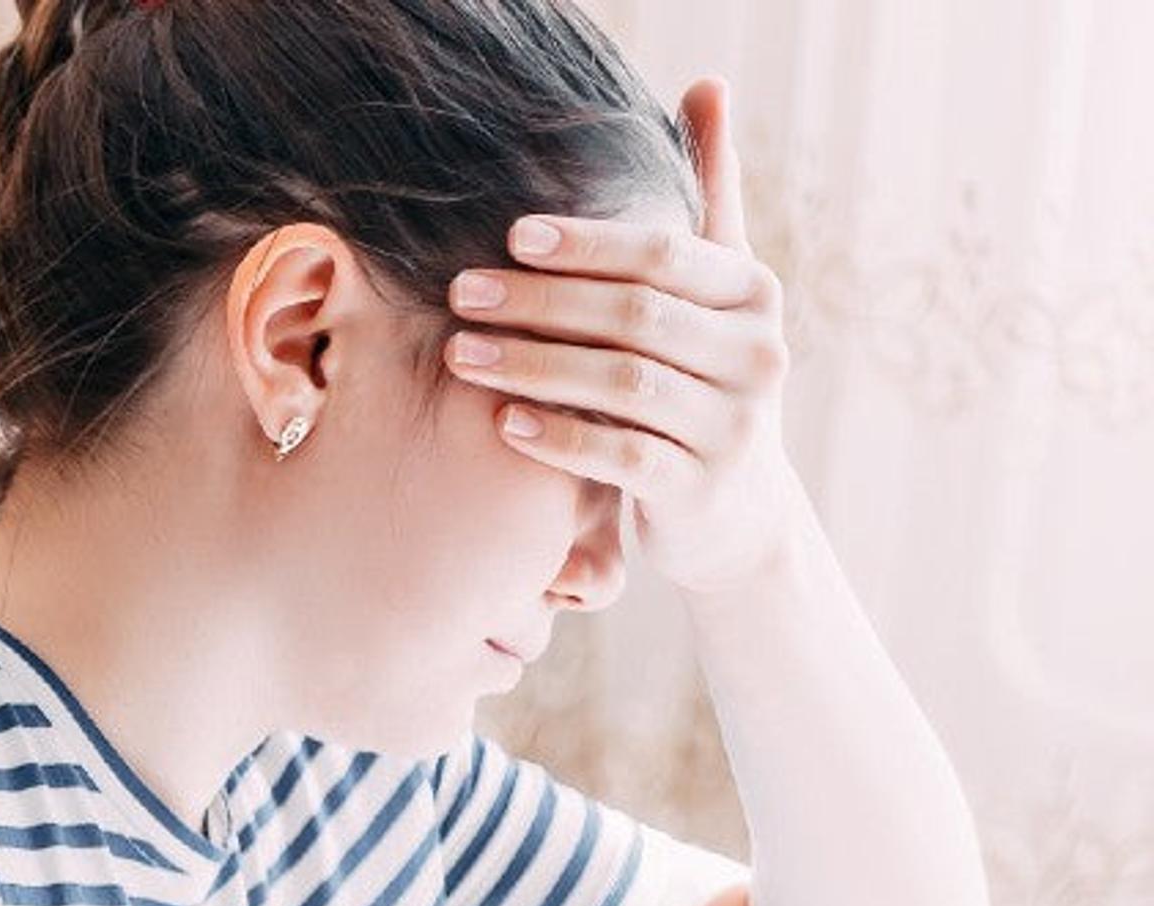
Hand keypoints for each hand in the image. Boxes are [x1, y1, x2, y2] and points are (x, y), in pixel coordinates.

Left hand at [444, 75, 802, 595]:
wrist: (732, 511)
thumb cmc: (700, 380)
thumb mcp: (712, 292)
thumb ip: (707, 196)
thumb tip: (707, 83)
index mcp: (754, 295)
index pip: (667, 254)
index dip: (588, 241)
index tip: (510, 234)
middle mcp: (758, 355)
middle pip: (636, 315)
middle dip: (541, 302)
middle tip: (459, 291)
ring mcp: (734, 425)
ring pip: (623, 384)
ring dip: (532, 366)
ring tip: (460, 354)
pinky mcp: (700, 489)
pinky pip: (622, 456)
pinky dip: (559, 437)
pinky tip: (501, 424)